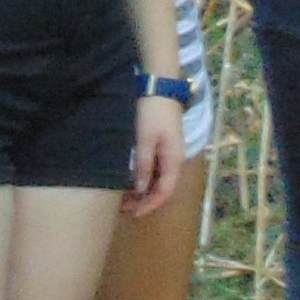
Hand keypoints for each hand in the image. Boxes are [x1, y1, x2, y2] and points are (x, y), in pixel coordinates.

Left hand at [124, 92, 185, 217]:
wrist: (159, 86)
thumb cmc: (152, 112)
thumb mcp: (145, 140)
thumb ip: (144, 166)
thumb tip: (141, 190)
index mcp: (174, 160)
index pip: (165, 193)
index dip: (150, 205)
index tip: (134, 214)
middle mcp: (175, 159)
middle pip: (162, 189)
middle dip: (145, 200)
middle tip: (124, 207)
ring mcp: (170, 152)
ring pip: (158, 180)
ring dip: (143, 190)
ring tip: (124, 196)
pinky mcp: (163, 145)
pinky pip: (156, 169)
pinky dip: (144, 178)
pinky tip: (131, 179)